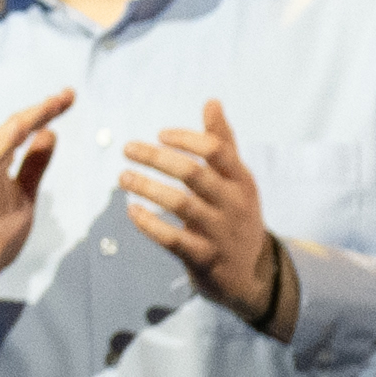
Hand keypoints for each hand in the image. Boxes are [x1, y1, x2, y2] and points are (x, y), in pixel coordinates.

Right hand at [0, 96, 63, 305]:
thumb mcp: (23, 198)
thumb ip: (33, 167)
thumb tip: (50, 135)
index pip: (23, 132)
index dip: (46, 114)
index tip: (69, 97)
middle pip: (13, 128)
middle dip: (41, 110)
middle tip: (67, 94)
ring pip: (1, 140)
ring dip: (25, 121)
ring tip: (49, 107)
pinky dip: (1, 146)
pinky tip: (19, 132)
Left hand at [113, 101, 297, 333]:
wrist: (252, 274)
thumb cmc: (236, 215)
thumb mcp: (237, 180)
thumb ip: (222, 142)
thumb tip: (212, 101)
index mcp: (241, 180)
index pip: (216, 149)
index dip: (185, 138)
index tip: (159, 135)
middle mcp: (233, 204)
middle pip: (193, 173)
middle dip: (156, 157)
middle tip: (127, 148)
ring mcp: (220, 232)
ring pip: (180, 204)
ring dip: (147, 187)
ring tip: (123, 177)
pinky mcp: (205, 258)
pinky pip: (172, 239)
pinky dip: (149, 223)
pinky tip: (131, 211)